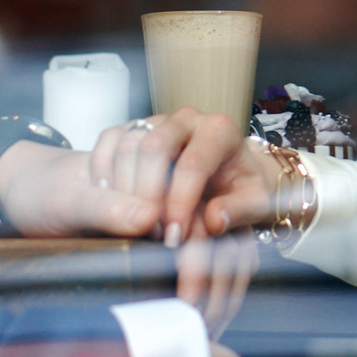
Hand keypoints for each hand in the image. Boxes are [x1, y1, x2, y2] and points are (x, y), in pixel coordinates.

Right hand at [87, 108, 252, 245]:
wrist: (228, 173)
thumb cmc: (240, 186)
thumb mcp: (252, 201)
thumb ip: (239, 211)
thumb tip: (214, 220)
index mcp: (219, 130)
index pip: (192, 164)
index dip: (180, 203)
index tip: (175, 237)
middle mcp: (186, 119)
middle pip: (154, 149)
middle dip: (148, 195)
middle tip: (150, 232)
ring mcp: (157, 121)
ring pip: (129, 145)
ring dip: (125, 188)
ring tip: (132, 223)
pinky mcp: (134, 127)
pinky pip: (109, 141)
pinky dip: (103, 172)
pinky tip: (110, 203)